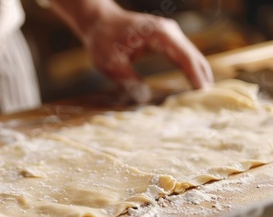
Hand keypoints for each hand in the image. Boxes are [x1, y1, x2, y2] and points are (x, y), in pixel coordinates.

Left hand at [48, 0, 213, 102]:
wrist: (98, 22)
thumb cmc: (102, 40)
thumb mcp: (110, 63)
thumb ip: (128, 80)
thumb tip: (145, 100)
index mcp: (159, 34)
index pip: (184, 57)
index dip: (195, 76)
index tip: (204, 93)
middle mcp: (169, 31)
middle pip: (194, 56)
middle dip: (202, 78)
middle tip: (209, 103)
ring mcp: (170, 34)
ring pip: (192, 56)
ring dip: (198, 75)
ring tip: (204, 99)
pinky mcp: (166, 39)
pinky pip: (183, 56)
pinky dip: (190, 70)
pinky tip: (193, 87)